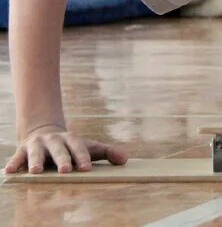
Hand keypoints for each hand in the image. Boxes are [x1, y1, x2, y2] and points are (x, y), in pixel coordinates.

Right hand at [5, 125, 128, 173]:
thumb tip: (125, 160)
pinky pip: (17, 157)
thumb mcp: (89, 148)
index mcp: (72, 139)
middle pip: (60, 150)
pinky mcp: (22, 150)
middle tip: (66, 171)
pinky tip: (10, 171)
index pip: (79, 148)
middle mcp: (55, 140)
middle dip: (63, 159)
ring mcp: (38, 144)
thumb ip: (107, 153)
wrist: (45, 134)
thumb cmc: (71, 147)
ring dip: (37, 161)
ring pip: (37, 153)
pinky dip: (14, 163)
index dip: (83, 157)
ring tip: (36, 172)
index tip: (86, 169)